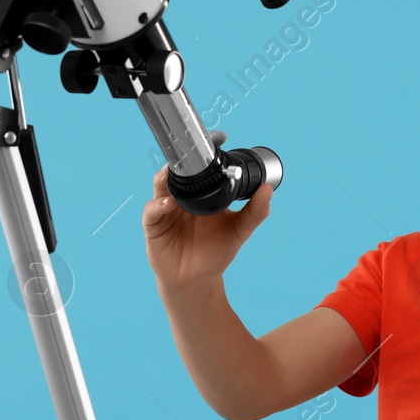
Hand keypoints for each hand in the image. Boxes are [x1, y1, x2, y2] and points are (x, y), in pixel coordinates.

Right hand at [143, 130, 273, 293]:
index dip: (205, 152)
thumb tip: (268, 190)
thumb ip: (254, 212)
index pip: (200, 168)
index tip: (219, 138)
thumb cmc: (216, 253)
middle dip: (182, 159)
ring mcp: (165, 210)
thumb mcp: (239, 231)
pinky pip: (152, 211)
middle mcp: (181, 197)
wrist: (198, 281)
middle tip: (192, 148)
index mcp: (201, 194)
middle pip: (177, 170)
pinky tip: (170, 204)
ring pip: (160, 185)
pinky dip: (159, 205)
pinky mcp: (154, 226)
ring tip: (174, 172)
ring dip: (165, 177)